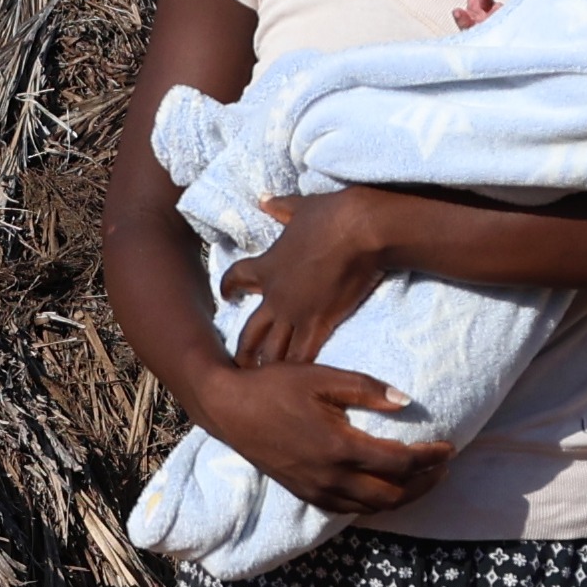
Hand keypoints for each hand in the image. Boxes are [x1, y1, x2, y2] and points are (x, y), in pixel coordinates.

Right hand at [190, 359, 453, 514]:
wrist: (230, 409)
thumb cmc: (276, 386)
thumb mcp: (323, 377)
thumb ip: (367, 390)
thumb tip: (407, 403)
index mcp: (340, 447)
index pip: (400, 462)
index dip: (430, 457)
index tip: (448, 446)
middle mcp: (331, 477)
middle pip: (393, 494)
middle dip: (424, 484)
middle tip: (442, 467)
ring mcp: (317, 490)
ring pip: (373, 508)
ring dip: (404, 497)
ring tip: (422, 480)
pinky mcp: (306, 494)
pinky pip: (350, 509)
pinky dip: (375, 503)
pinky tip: (384, 487)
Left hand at [223, 188, 407, 368]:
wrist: (359, 231)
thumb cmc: (332, 215)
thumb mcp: (301, 207)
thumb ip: (281, 207)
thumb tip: (264, 199)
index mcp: (267, 266)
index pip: (236, 278)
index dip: (229, 287)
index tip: (227, 295)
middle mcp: (276, 296)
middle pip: (250, 331)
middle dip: (243, 350)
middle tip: (237, 366)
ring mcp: (296, 313)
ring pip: (273, 351)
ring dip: (267, 368)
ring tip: (262, 386)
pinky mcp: (319, 324)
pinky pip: (303, 356)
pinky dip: (298, 372)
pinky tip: (295, 387)